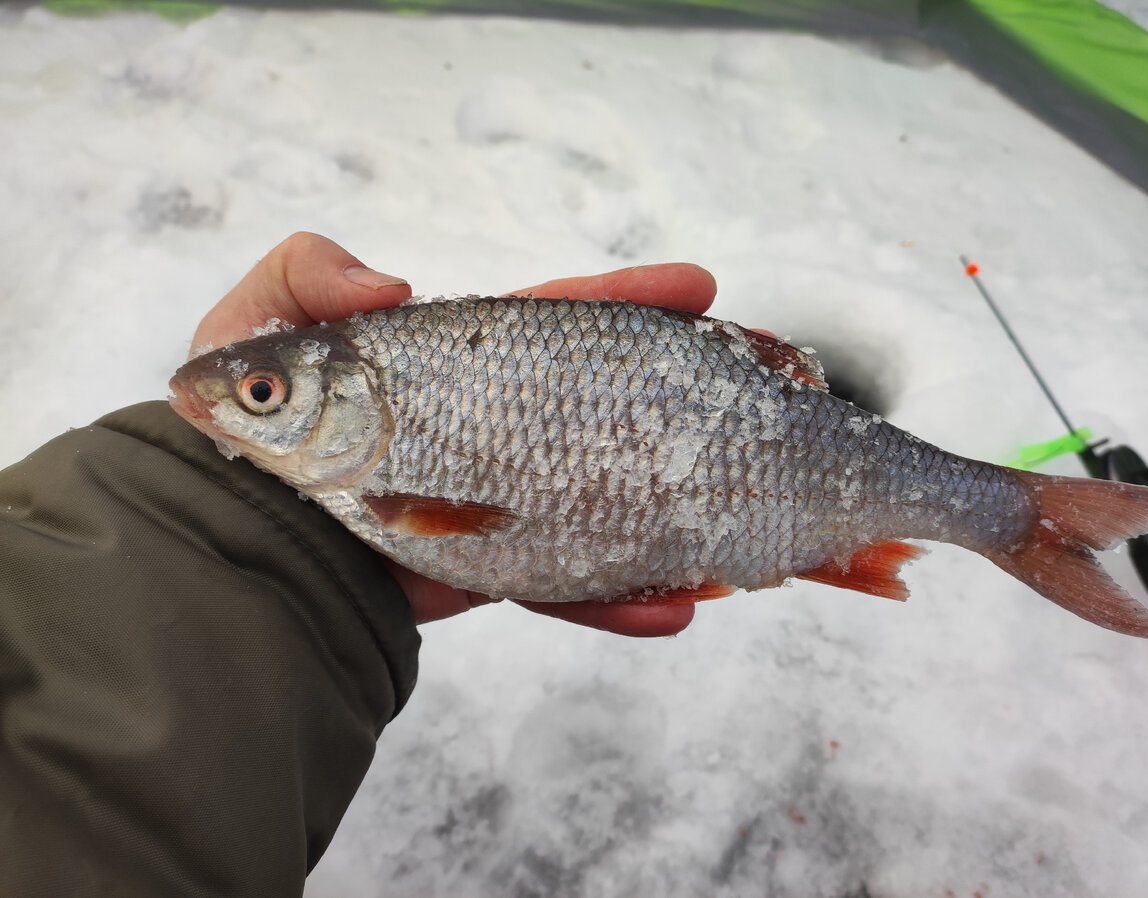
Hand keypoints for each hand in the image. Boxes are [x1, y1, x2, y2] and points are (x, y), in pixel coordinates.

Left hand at [192, 232, 716, 636]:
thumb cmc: (248, 429)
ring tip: (739, 501)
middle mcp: (498, 428)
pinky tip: (672, 608)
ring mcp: (508, 500)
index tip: (694, 289)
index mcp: (459, 367)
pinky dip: (620, 603)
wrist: (240, 550)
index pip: (556, 324)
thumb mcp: (253, 324)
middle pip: (606, 404)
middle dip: (680, 386)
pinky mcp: (499, 568)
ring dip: (676, 501)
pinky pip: (572, 588)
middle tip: (752, 367)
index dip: (625, 302)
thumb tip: (395, 283)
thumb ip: (309, 277)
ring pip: (612, 497)